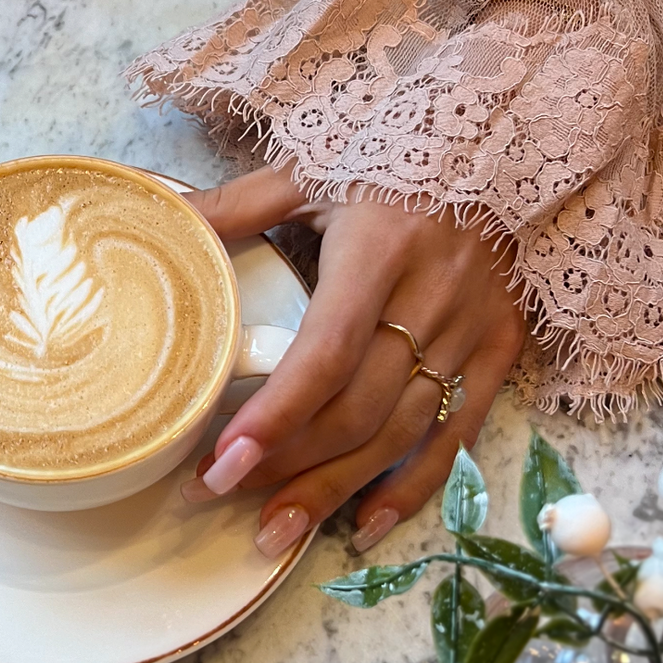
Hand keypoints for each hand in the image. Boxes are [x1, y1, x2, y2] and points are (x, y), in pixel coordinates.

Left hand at [182, 166, 523, 556]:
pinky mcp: (501, 347)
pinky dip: (413, 487)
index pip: (326, 353)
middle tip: (219, 495)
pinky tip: (365, 524)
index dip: (274, 416)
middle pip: (359, 408)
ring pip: (402, 432)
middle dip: (287, 464)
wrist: (504, 132)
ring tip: (273, 530)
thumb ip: (235, 205)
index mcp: (380, 245)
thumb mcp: (311, 168)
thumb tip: (158, 225)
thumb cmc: (389, 152)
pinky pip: (459, 434)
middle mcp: (434, 294)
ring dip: (335, 489)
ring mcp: (473, 328)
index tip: (219, 463)